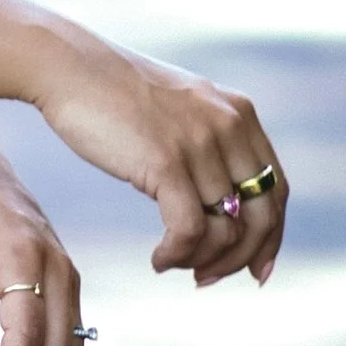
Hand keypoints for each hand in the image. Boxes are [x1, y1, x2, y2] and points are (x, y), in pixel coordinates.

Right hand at [30, 36, 288, 290]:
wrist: (69, 66)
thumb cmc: (113, 94)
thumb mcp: (179, 112)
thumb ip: (208, 144)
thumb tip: (220, 201)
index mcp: (238, 114)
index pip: (277, 189)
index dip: (271, 236)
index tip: (254, 270)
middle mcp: (229, 127)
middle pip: (262, 215)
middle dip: (240, 258)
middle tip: (206, 279)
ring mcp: (200, 144)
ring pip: (226, 230)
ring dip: (200, 260)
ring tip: (171, 264)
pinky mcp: (168, 161)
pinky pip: (190, 230)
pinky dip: (177, 255)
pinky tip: (157, 260)